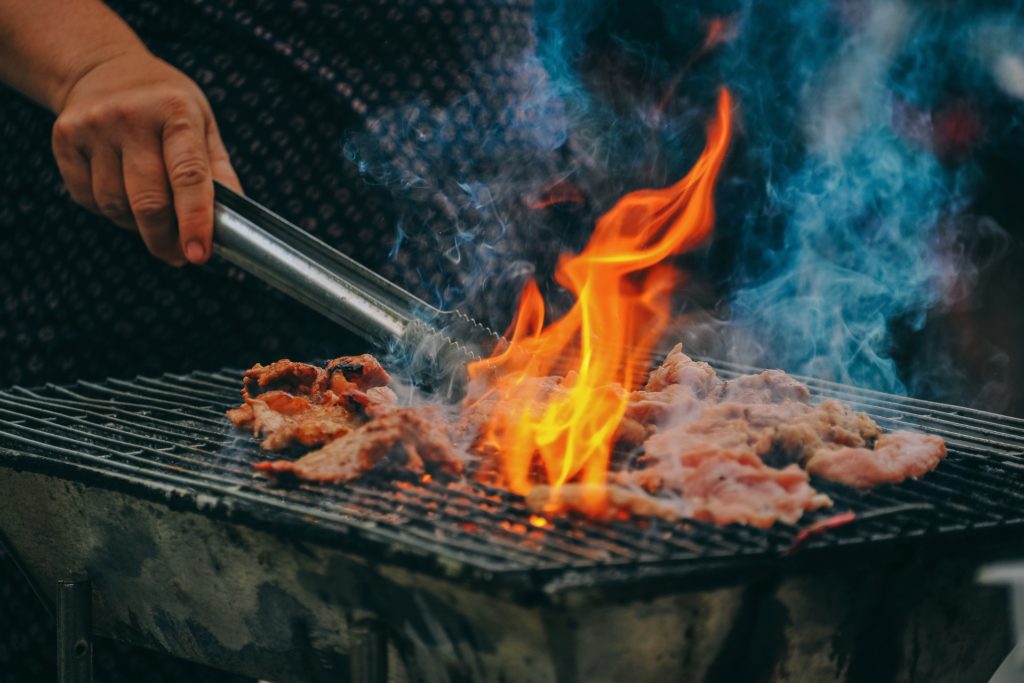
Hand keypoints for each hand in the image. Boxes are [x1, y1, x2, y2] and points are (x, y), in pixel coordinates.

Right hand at [51, 48, 240, 265]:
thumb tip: (232, 225)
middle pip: (148, 202)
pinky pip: (89, 199)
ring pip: (115, 206)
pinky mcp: (64, 138)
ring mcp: (92, 127)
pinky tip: (122, 192)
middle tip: (179, 256)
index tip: (198, 255)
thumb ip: (219, 173)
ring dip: (137, 225)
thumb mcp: (204, 125)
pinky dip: (109, 211)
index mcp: (176, 111)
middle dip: (165, 240)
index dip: (195, 222)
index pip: (189, 177)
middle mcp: (131, 116)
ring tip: (152, 215)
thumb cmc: (166, 106)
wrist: (104, 68)